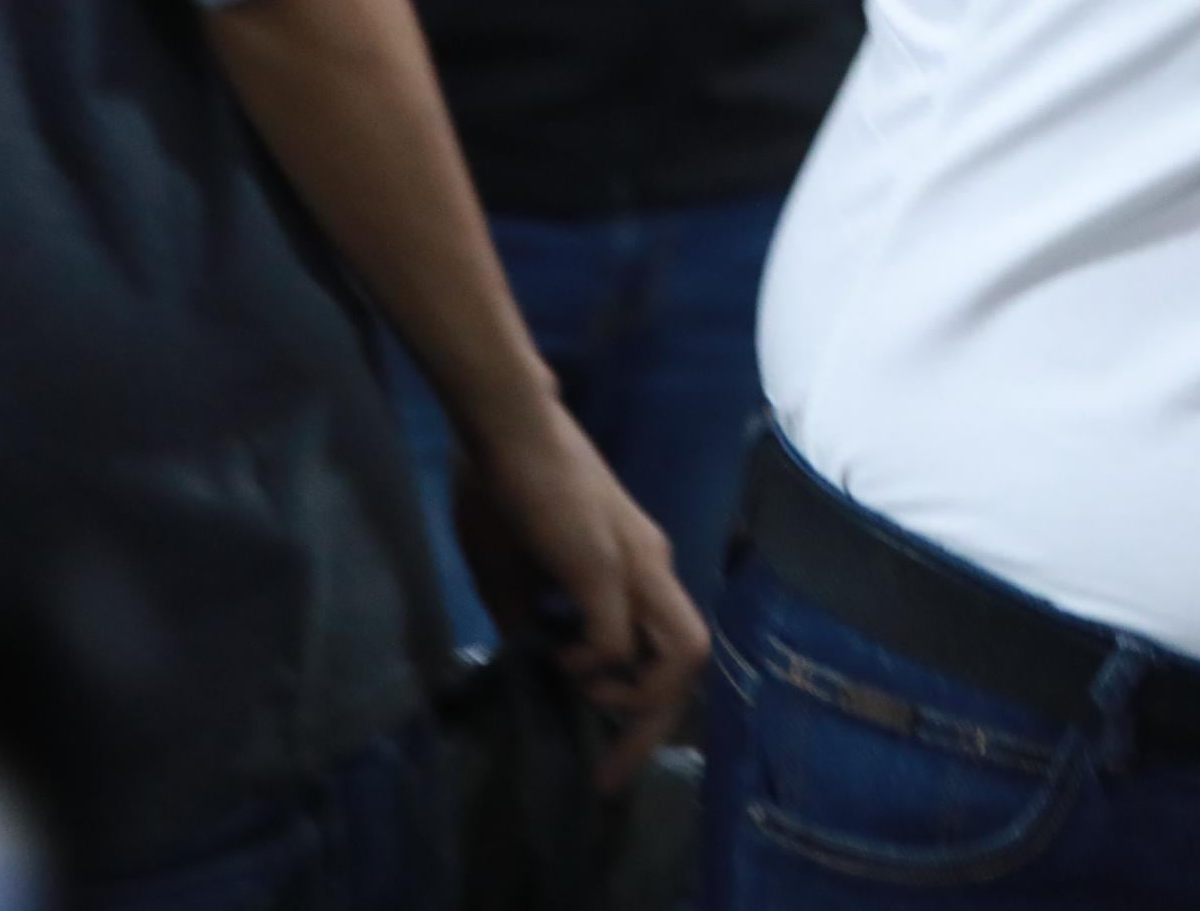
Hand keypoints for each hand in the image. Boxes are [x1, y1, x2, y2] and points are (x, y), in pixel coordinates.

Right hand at [456, 404, 708, 788]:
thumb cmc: (509, 491)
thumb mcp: (519, 574)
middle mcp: (652, 565)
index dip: (648, 705)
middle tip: (610, 773)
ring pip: (683, 651)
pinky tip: (562, 658)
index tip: (611, 750)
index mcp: (638, 566)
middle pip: (691, 658)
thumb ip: (537, 621)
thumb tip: (537, 667)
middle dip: (655, 726)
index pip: (670, 646)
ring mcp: (635, 562)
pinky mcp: (603, 562)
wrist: (508, 427)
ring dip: (640, 696)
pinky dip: (595, 663)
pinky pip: (619, 636)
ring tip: (592, 702)